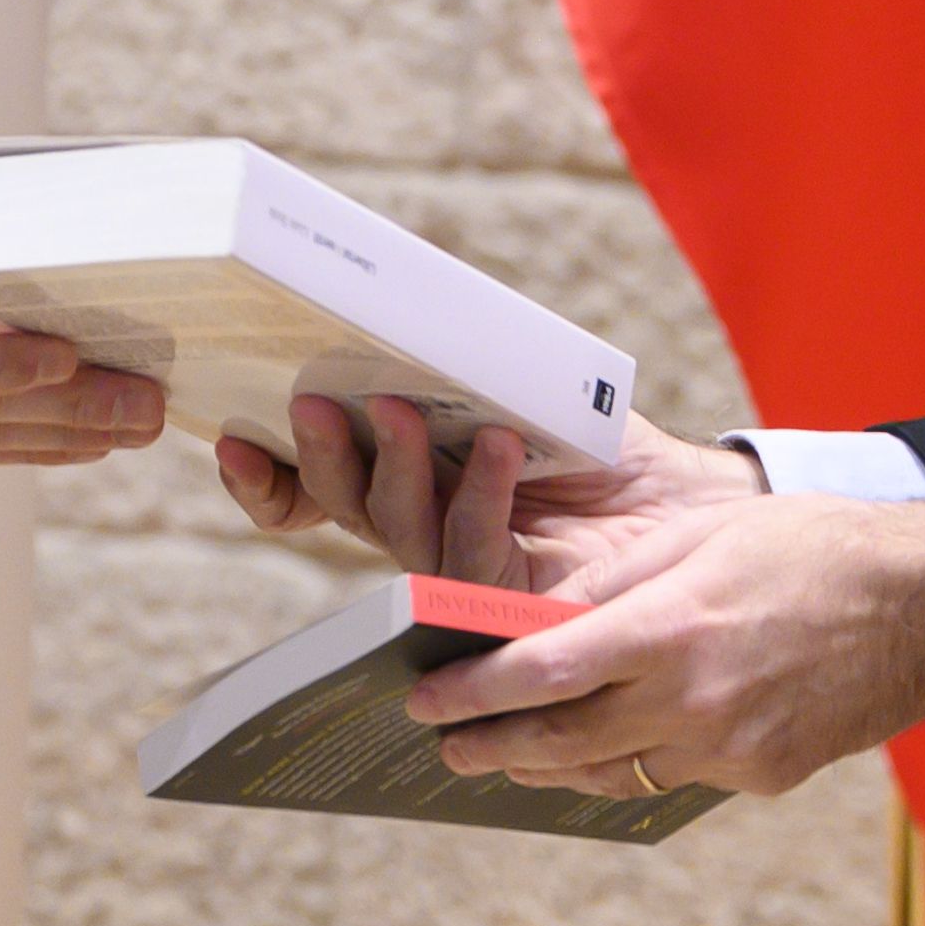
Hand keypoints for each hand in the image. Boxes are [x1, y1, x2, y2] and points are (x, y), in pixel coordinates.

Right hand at [215, 400, 759, 596]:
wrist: (694, 500)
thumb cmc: (606, 440)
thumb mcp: (521, 387)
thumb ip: (460, 373)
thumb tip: (398, 318)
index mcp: (411, 480)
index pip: (314, 496)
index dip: (267, 480)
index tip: (231, 435)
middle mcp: (424, 531)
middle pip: (344, 509)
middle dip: (318, 458)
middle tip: (315, 401)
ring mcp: (464, 573)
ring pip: (397, 536)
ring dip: (394, 470)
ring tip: (400, 408)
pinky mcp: (514, 607)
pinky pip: (474, 557)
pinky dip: (481, 495)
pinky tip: (499, 445)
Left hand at [398, 491, 924, 801]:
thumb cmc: (814, 546)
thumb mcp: (703, 537)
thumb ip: (617, 586)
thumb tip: (540, 624)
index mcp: (672, 627)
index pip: (541, 672)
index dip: (472, 692)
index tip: (425, 700)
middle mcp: (694, 699)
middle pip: (560, 741)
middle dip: (490, 746)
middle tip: (443, 746)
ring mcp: (731, 748)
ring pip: (611, 775)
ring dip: (549, 770)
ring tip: (507, 759)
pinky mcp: (762, 775)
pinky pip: (675, 777)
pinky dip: (632, 765)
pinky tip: (606, 753)